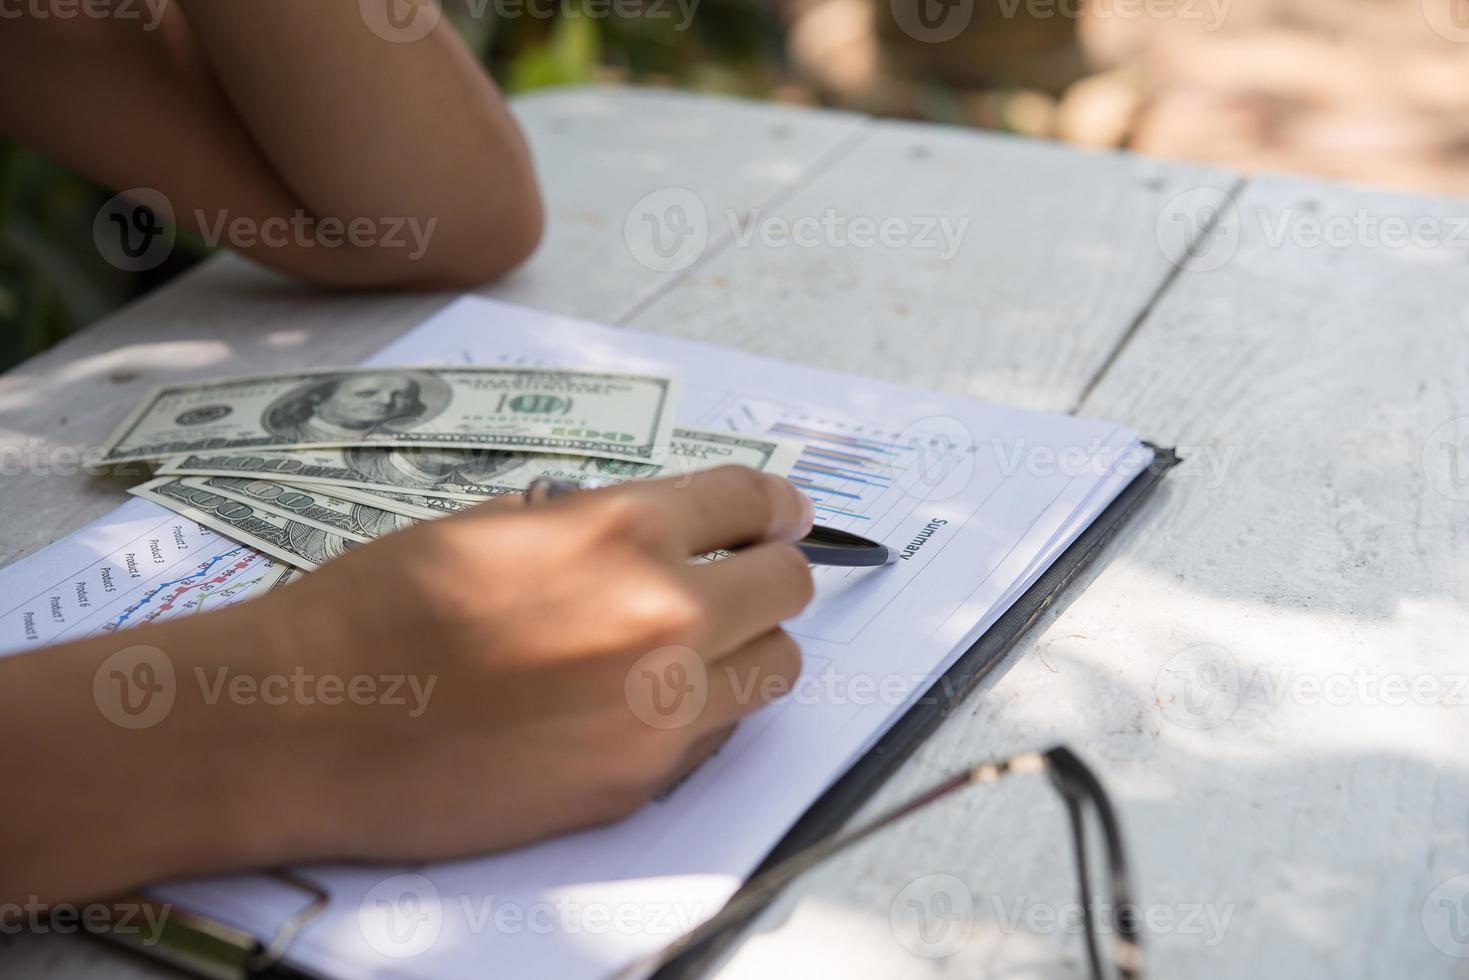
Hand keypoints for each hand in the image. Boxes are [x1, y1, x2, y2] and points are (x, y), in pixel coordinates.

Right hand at [0, 466, 813, 901]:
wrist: (311, 721)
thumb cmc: (380, 608)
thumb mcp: (500, 526)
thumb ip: (601, 528)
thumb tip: (668, 535)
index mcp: (621, 529)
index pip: (750, 501)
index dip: (775, 506)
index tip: (785, 515)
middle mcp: (661, 613)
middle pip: (787, 588)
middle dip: (770, 575)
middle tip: (744, 578)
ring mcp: (658, 707)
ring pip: (777, 668)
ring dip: (750, 649)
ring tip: (699, 648)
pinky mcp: (639, 782)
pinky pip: (718, 736)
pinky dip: (702, 714)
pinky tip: (642, 706)